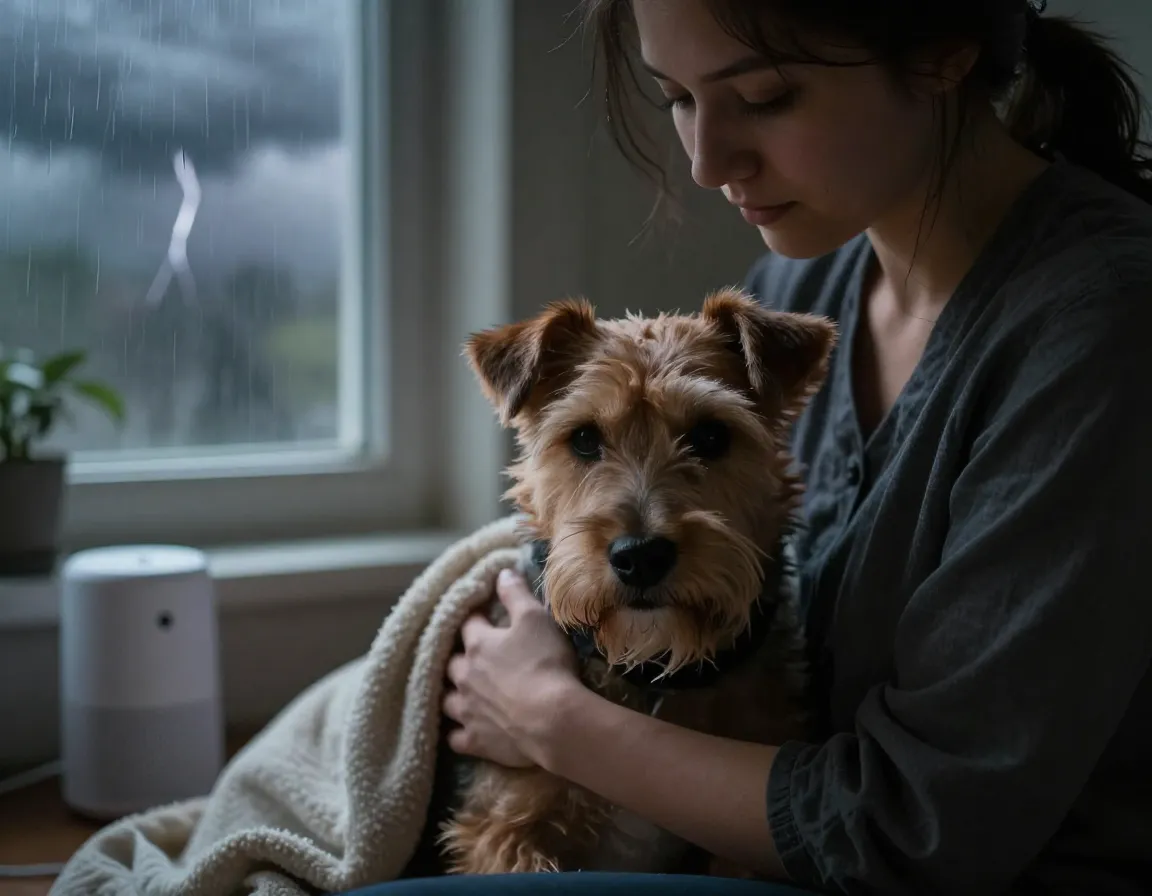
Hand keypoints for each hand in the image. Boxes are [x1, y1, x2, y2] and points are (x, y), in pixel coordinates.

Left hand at [443, 568, 580, 767]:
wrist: (553, 720)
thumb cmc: (545, 663)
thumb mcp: (536, 619)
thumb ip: (515, 594)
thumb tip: (500, 572)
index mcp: (478, 644)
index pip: (468, 623)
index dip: (476, 618)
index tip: (482, 615)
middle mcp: (464, 676)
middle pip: (451, 663)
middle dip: (458, 658)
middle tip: (472, 657)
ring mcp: (467, 710)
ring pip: (446, 700)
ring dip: (452, 695)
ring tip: (462, 693)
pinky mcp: (474, 740)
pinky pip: (455, 738)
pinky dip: (457, 732)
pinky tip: (463, 731)